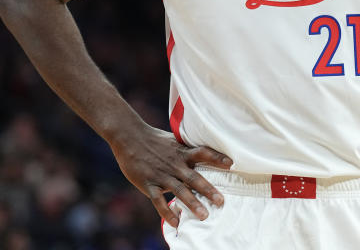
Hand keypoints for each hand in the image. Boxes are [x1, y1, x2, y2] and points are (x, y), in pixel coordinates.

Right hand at [110, 123, 232, 226]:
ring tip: (204, 215)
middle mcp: (174, 164)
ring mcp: (161, 174)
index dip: (217, 157)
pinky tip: (176, 223)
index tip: (231, 164)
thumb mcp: (173, 141)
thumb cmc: (153, 139)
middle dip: (208, 190)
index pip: (203, 153)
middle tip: (221, 201)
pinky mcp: (148, 183)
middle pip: (194, 177)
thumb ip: (187, 150)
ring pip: (179, 191)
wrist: (129, 136)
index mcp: (181, 152)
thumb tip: (205, 154)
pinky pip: (158, 201)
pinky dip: (166, 212)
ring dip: (192, 203)